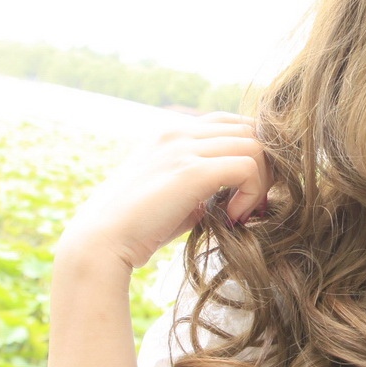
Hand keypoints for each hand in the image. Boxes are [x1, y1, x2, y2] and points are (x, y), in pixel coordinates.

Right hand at [56, 112, 273, 273]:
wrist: (100, 243)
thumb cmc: (135, 228)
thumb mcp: (172, 195)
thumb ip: (202, 183)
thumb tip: (238, 191)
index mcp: (170, 132)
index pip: (231, 123)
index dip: (250, 154)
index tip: (247, 193)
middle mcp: (178, 131)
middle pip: (250, 128)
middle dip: (264, 165)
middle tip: (254, 203)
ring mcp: (183, 147)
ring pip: (256, 144)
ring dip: (261, 181)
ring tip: (242, 212)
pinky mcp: (191, 171)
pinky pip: (248, 167)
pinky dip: (253, 194)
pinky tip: (233, 217)